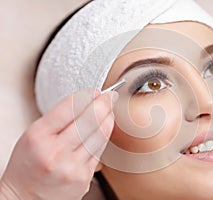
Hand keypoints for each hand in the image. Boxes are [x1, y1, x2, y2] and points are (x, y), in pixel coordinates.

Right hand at [0, 90, 117, 199]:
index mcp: (38, 137)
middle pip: (89, 120)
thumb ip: (58, 119)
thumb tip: (86, 101)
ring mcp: (72, 167)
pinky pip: (100, 151)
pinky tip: (106, 126)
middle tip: (110, 95)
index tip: (95, 91)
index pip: (69, 108)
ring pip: (100, 135)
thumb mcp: (33, 135)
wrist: (24, 198)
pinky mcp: (84, 178)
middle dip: (104, 103)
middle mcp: (56, 152)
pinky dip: (104, 135)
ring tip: (110, 108)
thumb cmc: (28, 165)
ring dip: (108, 118)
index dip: (86, 96)